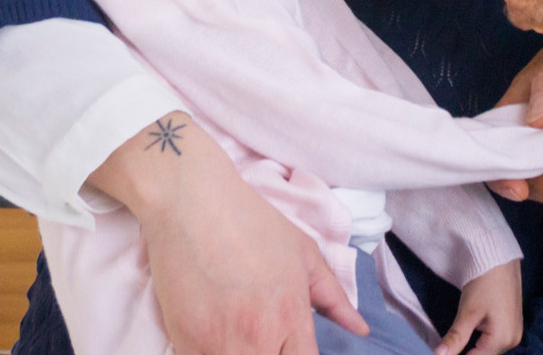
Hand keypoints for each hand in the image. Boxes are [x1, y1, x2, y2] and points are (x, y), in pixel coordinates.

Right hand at [88, 113, 369, 354]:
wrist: (191, 202)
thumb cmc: (251, 223)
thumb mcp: (304, 254)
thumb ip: (334, 298)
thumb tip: (360, 328)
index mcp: (290, 316)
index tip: (295, 348)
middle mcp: (256, 337)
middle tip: (271, 339)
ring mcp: (215, 344)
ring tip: (243, 337)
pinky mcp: (182, 342)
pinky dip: (213, 354)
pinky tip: (218, 339)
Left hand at [435, 261, 522, 354]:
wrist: (499, 258)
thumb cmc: (484, 282)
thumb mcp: (467, 312)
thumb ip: (455, 338)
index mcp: (503, 339)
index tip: (443, 352)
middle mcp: (513, 339)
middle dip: (466, 352)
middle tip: (449, 344)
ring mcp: (515, 331)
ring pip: (489, 349)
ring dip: (474, 347)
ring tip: (458, 340)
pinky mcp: (512, 323)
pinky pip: (495, 340)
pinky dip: (481, 340)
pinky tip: (470, 333)